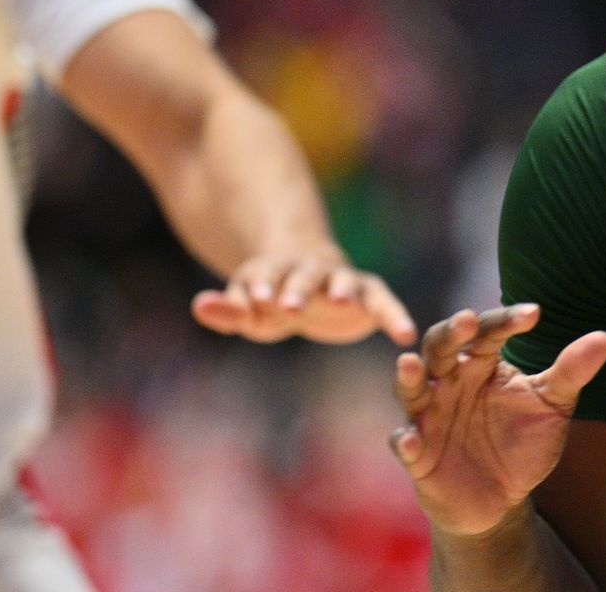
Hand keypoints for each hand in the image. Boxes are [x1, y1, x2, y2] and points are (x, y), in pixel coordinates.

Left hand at [191, 249, 417, 345]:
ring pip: (342, 280)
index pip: (265, 275)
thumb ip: (227, 309)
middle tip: (288, 308)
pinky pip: (384, 302)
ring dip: (340, 288)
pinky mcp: (369, 294)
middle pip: (303, 275)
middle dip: (296, 289)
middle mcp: (310, 270)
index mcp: (275, 270)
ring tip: (341, 300)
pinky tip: (405, 334)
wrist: (314, 285)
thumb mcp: (248, 308)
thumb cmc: (273, 299)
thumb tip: (200, 305)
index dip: (261, 286)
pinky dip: (395, 315)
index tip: (257, 299)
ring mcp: (342, 280)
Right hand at [391, 305, 605, 536]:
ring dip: (410, 376)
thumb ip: (572, 372)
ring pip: (412, 388)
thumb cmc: (523, 442)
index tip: (534, 314)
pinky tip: (413, 439)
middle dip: (451, 333)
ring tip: (411, 363)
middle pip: (441, 347)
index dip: (507, 321)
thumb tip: (605, 337)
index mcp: (482, 364)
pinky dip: (405, 441)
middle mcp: (451, 382)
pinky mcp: (418, 454)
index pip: (489, 332)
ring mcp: (430, 416)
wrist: (503, 498)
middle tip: (467, 320)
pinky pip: (405, 444)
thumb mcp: (553, 407)